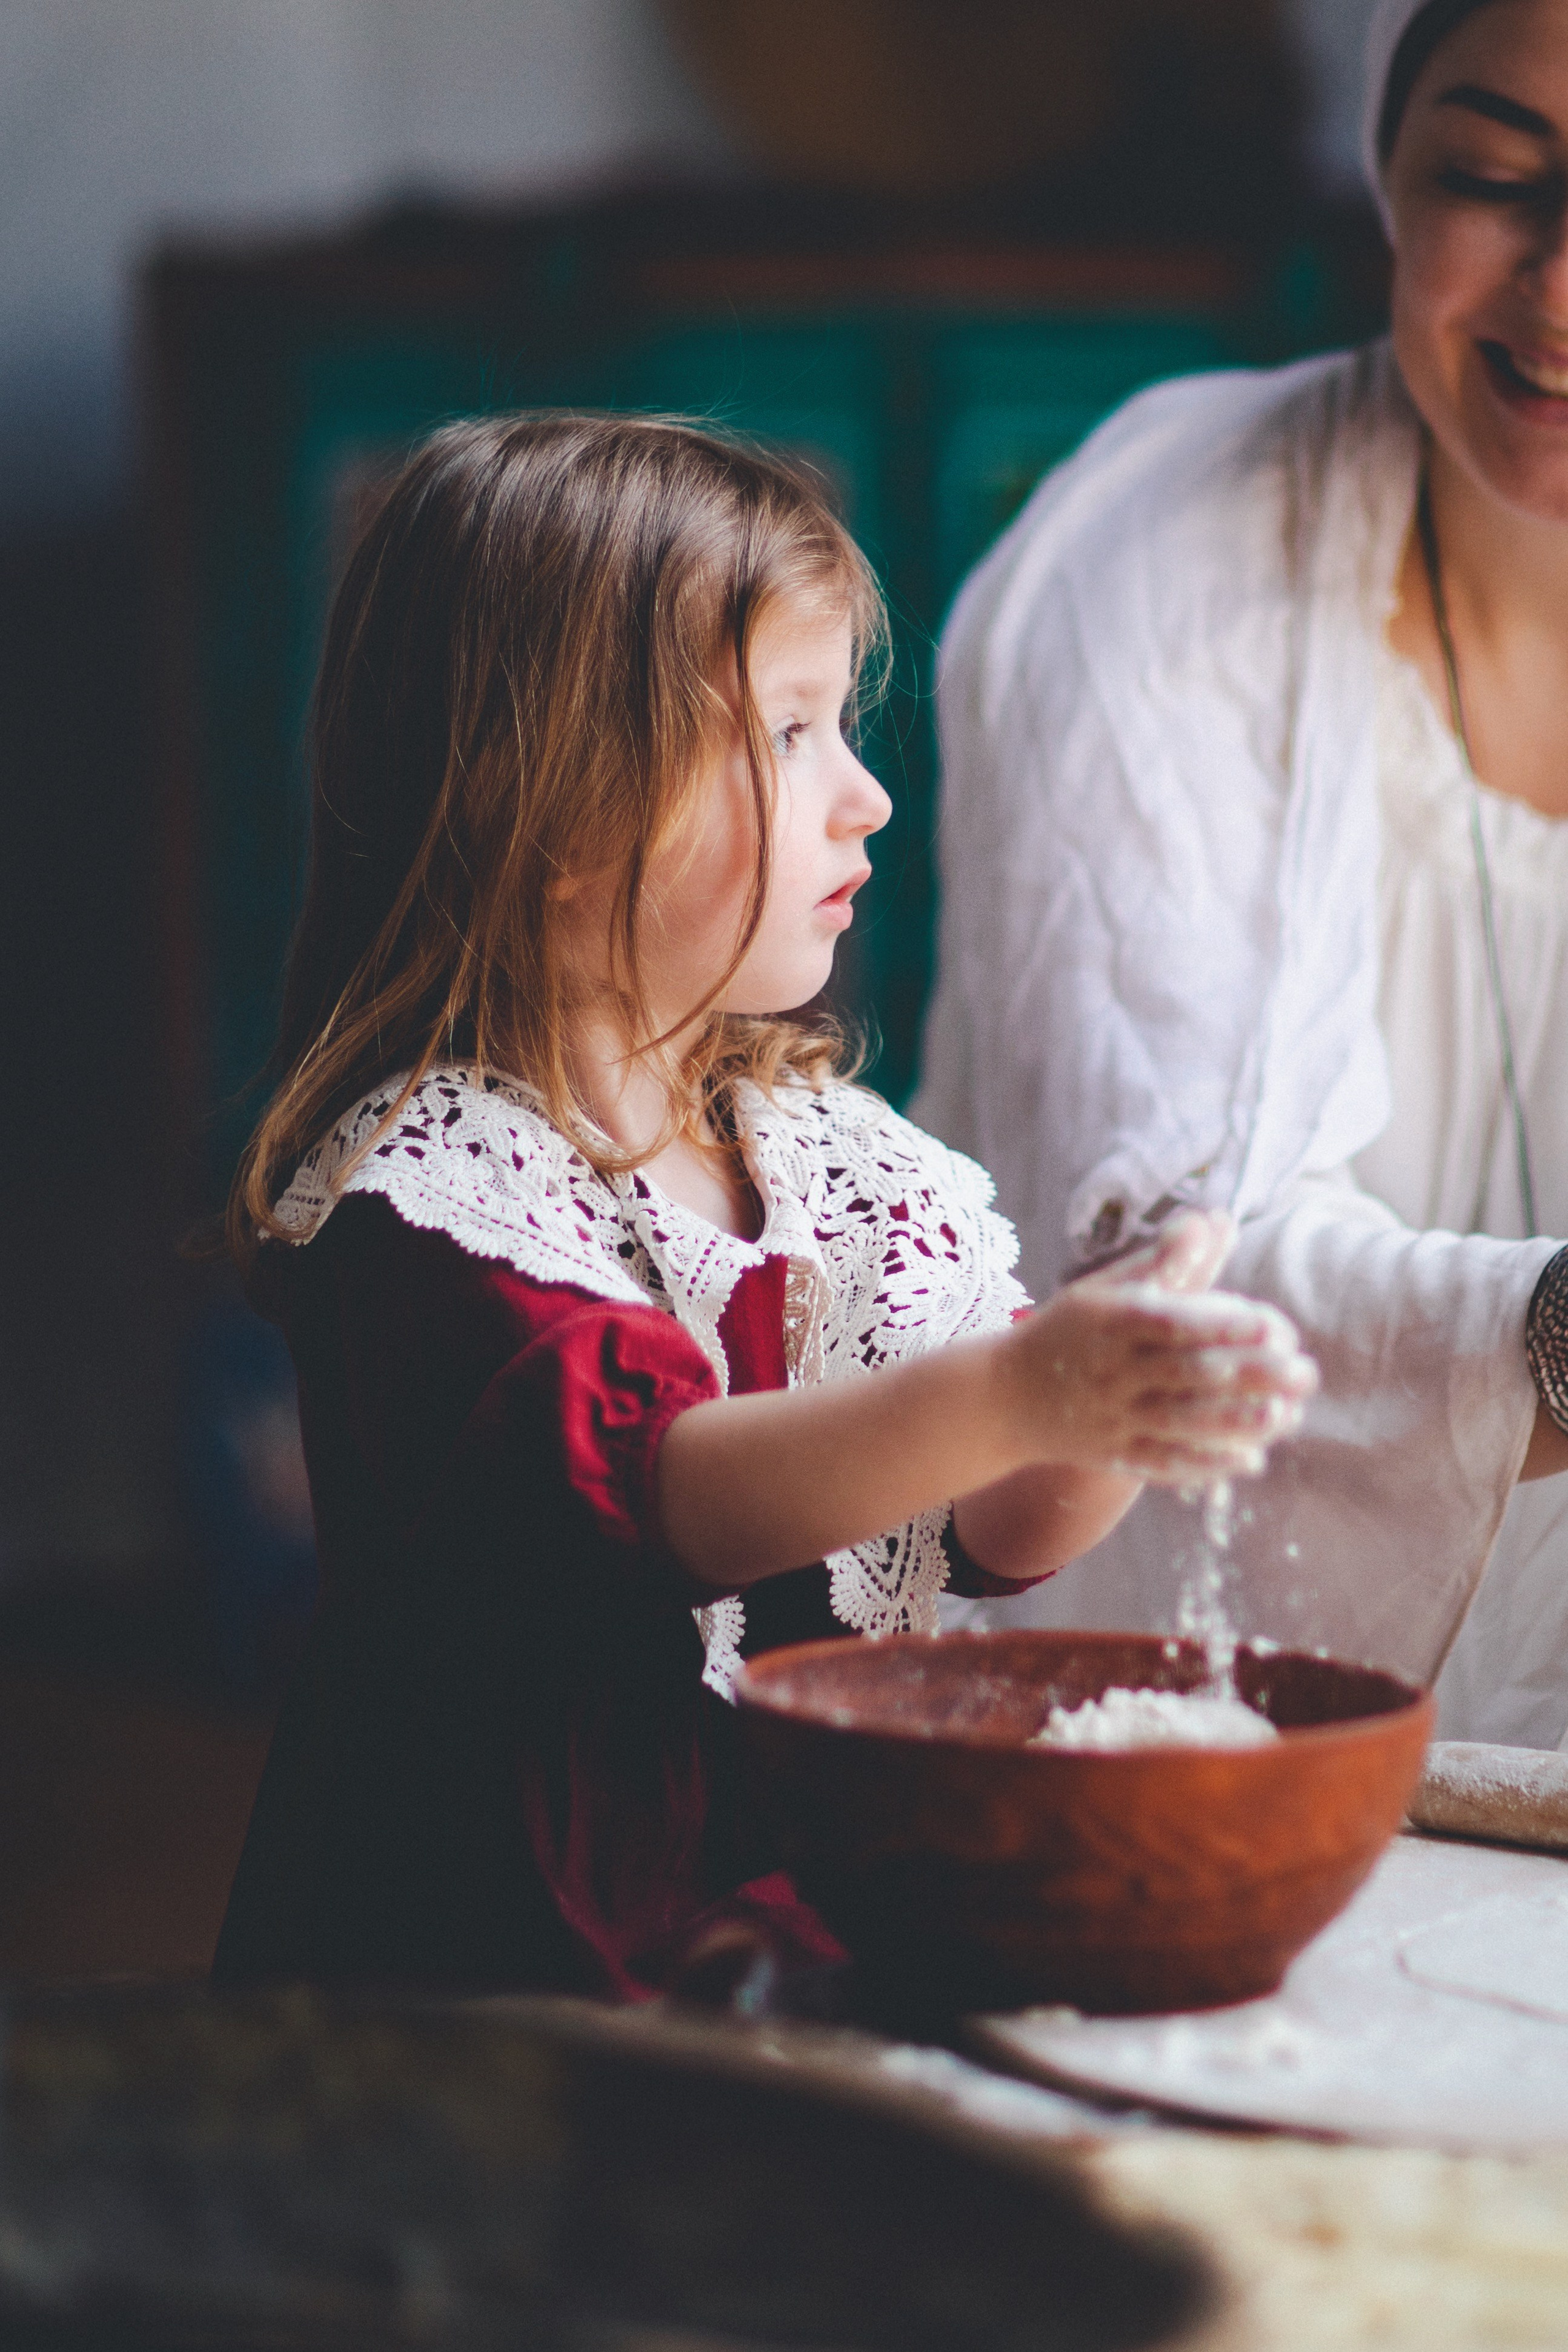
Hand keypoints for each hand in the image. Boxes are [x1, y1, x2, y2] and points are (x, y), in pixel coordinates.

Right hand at [1002, 1212, 1316, 1484]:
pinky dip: (1207, 1463)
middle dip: (1252, 1375)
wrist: (1002, 1398)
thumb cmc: (1068, 1330)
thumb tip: (1212, 1219)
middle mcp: (1112, 1370)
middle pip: (1188, 1374)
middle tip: (1306, 1372)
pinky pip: (1164, 1462)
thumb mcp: (1105, 1288)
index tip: (1273, 1325)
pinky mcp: (1114, 1454)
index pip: (1172, 1323)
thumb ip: (1163, 1261)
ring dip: (1238, 1422)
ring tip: (1287, 1415)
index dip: (1223, 1324)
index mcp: (1111, 1321)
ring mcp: (1113, 1417)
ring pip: (1181, 1423)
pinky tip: (1253, 1458)